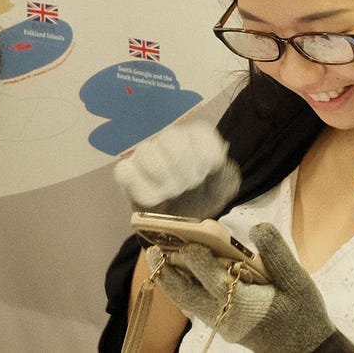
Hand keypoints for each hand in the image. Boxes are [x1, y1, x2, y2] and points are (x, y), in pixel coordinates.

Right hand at [114, 83, 241, 218]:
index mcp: (197, 137)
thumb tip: (217, 162)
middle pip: (171, 139)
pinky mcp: (127, 172)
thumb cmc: (203, 198)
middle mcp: (170, 139)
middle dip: (184, 166)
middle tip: (190, 185)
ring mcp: (146, 153)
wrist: (180, 221)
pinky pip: (127, 172)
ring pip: (147, 152)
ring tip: (173, 192)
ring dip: (164, 177)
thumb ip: (226, 174)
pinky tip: (157, 199)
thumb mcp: (223, 188)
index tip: (209, 172)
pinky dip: (143, 188)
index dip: (205, 153)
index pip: (200, 132)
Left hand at [149, 222, 353, 352]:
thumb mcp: (298, 281)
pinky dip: (184, 289)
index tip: (187, 240)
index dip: (197, 259)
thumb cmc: (303, 313)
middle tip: (152, 250)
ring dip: (171, 282)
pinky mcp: (224, 325)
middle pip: (187, 296)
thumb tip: (257, 228)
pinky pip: (195, 306)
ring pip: (187, 303)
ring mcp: (223, 323)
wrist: (306, 349)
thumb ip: (277, 253)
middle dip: (169, 273)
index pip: (211, 279)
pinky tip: (181, 273)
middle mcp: (227, 316)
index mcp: (245, 303)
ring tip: (158, 258)